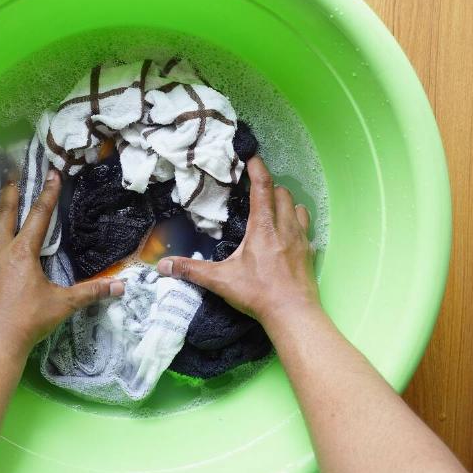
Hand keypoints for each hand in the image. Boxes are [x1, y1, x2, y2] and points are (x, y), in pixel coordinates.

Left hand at [0, 170, 123, 355]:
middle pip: (1, 214)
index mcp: (23, 252)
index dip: (48, 194)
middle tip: (9, 175)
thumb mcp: (65, 304)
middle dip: (8, 192)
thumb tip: (121, 287)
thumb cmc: (30, 320)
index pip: (39, 216)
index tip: (53, 175)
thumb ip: (92, 292)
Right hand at [156, 156, 318, 324]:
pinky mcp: (309, 252)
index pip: (263, 187)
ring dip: (287, 204)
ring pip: (298, 208)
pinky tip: (288, 235)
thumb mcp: (221, 281)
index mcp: (263, 227)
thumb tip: (163, 266)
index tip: (252, 158)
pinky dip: (297, 224)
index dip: (257, 169)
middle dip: (271, 187)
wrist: (293, 314)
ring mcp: (301, 239)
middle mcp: (285, 227)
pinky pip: (306, 229)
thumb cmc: (258, 293)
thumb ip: (192, 270)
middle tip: (257, 189)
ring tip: (274, 210)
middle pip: (283, 193)